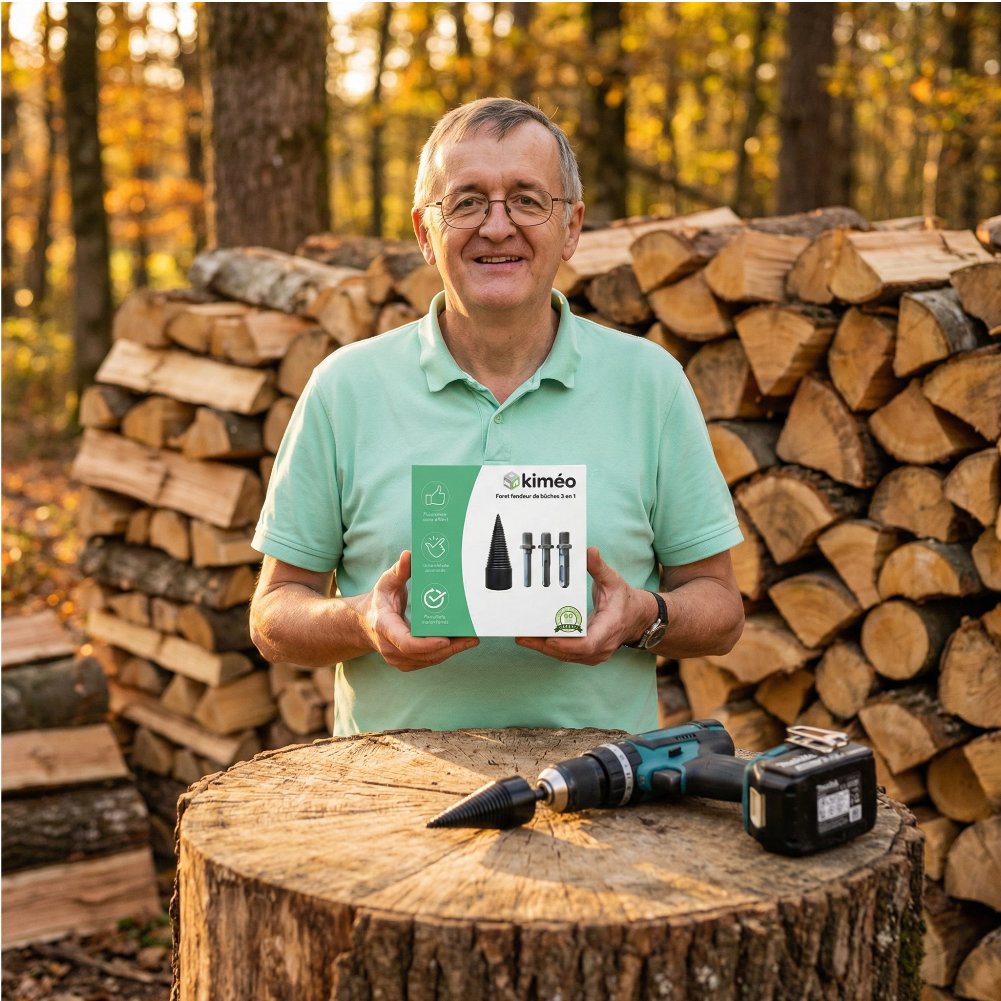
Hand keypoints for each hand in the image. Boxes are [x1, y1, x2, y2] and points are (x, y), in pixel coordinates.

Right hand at [362, 551, 477, 670]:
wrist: (364, 623)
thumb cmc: (379, 601)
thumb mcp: (386, 583)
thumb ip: (399, 571)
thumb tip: (409, 554)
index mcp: (384, 627)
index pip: (405, 642)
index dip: (426, 644)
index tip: (445, 639)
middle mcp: (389, 647)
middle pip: (423, 654)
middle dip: (449, 647)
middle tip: (471, 638)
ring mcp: (396, 658)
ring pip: (428, 660)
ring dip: (451, 652)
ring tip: (471, 640)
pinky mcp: (405, 663)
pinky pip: (427, 661)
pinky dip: (443, 653)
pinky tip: (459, 644)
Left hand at [515, 547, 658, 665]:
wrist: (638, 618)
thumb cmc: (624, 599)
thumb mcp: (613, 580)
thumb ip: (599, 567)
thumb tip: (589, 551)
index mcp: (610, 628)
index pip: (589, 643)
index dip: (568, 644)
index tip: (549, 638)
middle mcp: (602, 646)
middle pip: (571, 653)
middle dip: (545, 645)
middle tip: (523, 636)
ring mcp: (595, 654)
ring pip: (566, 656)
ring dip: (544, 648)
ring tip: (523, 638)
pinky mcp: (588, 654)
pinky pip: (567, 655)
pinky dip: (551, 648)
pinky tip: (535, 640)